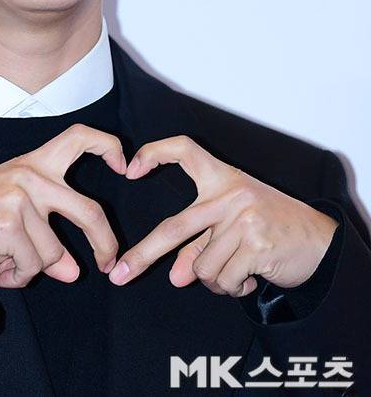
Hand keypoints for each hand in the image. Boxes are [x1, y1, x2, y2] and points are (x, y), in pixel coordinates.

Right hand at [0, 123, 126, 287]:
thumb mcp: (11, 217)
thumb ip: (46, 233)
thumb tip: (72, 270)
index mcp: (32, 162)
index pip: (79, 137)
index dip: (109, 146)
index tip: (125, 166)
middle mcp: (30, 173)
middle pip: (89, 210)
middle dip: (105, 242)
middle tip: (108, 262)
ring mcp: (20, 197)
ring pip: (55, 252)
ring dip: (34, 269)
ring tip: (7, 263)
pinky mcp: (9, 223)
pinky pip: (34, 266)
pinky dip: (19, 277)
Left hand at [108, 135, 338, 295]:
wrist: (319, 240)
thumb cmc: (269, 225)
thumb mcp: (232, 224)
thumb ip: (200, 245)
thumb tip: (177, 276)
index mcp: (221, 177)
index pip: (184, 149)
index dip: (155, 153)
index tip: (130, 170)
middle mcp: (230, 194)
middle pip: (175, 226)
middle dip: (143, 254)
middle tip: (119, 274)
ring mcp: (243, 219)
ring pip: (202, 267)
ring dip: (213, 280)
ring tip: (234, 271)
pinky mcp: (256, 246)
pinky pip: (224, 281)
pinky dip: (232, 288)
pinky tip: (249, 278)